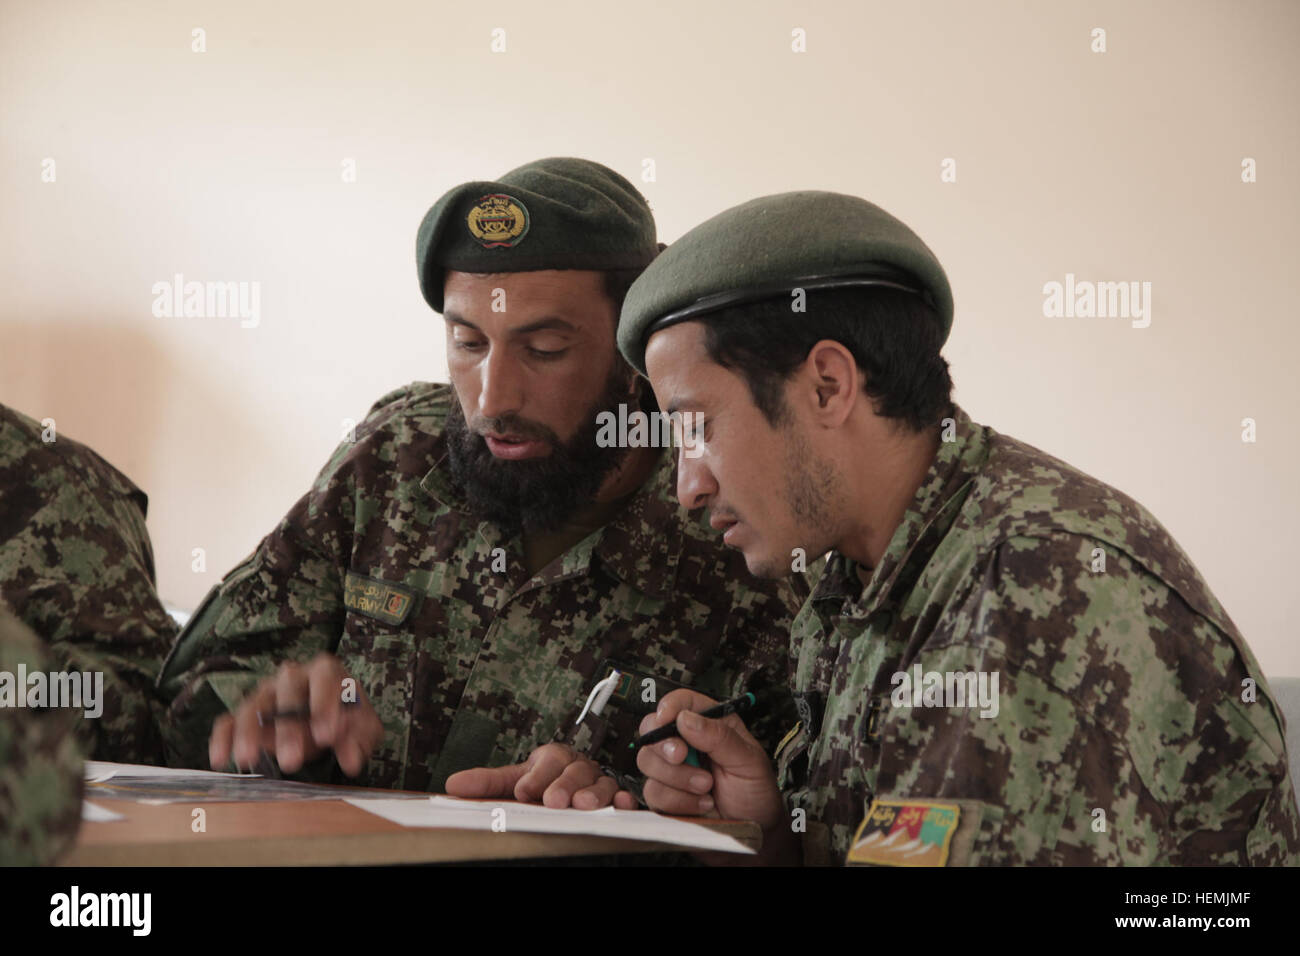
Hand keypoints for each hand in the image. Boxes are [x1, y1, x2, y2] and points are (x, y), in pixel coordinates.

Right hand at [208, 652, 383, 776]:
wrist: (330, 720)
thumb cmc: (347, 717)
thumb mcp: (363, 727)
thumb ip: (359, 739)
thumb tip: (350, 760)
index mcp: (325, 671)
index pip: (323, 677)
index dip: (324, 704)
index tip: (327, 735)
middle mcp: (293, 677)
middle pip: (286, 691)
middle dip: (288, 726)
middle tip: (292, 760)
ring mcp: (267, 694)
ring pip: (253, 704)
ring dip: (249, 732)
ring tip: (247, 759)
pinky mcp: (247, 714)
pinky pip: (228, 720)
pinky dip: (222, 738)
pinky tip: (220, 760)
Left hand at [445, 742, 638, 809]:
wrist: (566, 784)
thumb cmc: (540, 782)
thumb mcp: (514, 780)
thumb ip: (487, 783)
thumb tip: (453, 786)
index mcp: (553, 757)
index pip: (547, 761)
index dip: (536, 777)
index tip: (524, 792)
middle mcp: (578, 765)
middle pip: (576, 770)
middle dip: (564, 785)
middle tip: (554, 801)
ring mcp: (598, 780)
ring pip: (601, 782)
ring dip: (594, 793)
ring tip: (584, 805)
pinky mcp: (615, 795)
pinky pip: (623, 795)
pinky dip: (624, 800)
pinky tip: (622, 805)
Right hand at [637, 689, 797, 863]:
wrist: (754, 834)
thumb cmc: (756, 793)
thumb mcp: (748, 761)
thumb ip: (719, 737)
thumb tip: (685, 718)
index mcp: (710, 724)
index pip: (681, 702)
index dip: (670, 707)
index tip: (668, 719)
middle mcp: (687, 743)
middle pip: (652, 728)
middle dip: (664, 744)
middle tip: (682, 756)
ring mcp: (672, 770)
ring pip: (647, 761)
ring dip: (677, 777)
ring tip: (707, 788)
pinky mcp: (665, 796)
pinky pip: (652, 792)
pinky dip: (678, 801)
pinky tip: (702, 805)